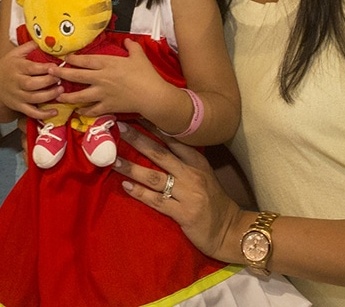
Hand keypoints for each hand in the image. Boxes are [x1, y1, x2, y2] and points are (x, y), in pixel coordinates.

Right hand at [0, 43, 62, 121]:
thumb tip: (44, 40)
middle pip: (33, 84)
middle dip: (48, 81)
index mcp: (16, 67)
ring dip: (49, 95)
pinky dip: (43, 115)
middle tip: (61, 78)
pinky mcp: (19, 107)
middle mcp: (16, 82)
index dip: (44, 68)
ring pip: (34, 98)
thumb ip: (29, 47)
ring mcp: (17, 96)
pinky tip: (54, 112)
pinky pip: (31, 112)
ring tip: (61, 90)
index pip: (31, 68)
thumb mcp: (14, 54)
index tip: (57, 66)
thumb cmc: (6, 68)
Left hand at [52, 40, 163, 116]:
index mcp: (107, 63)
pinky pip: (91, 109)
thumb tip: (128, 40)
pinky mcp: (107, 106)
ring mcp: (102, 93)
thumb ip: (131, 47)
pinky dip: (84, 111)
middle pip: (76, 76)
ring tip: (57, 95)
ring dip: (66, 96)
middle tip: (48, 72)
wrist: (153, 96)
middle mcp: (101, 78)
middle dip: (60, 74)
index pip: (85, 60)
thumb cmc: (146, 74)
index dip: (72, 59)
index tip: (63, 58)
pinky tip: (78, 111)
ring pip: (79, 95)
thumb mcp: (139, 56)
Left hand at [113, 122, 245, 261]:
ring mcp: (187, 194)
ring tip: (114, 160)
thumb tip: (157, 141)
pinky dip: (140, 193)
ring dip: (132, 168)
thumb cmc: (212, 200)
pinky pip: (157, 201)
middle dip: (138, 140)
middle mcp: (191, 175)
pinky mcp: (183, 214)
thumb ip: (183, 159)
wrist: (230, 230)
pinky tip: (126, 186)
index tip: (136, 114)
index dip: (153, 127)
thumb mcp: (202, 174)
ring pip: (155, 177)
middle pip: (160, 154)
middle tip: (120, 128)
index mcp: (196, 162)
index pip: (172, 140)